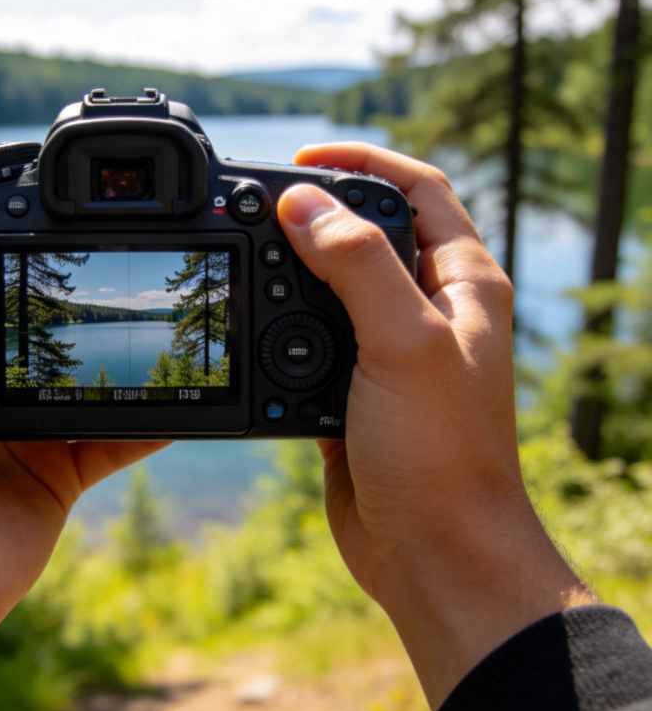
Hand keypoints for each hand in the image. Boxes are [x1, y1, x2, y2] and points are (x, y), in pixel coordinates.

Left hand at [0, 170, 166, 710]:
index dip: (24, 236)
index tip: (70, 206)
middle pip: (52, 317)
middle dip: (91, 292)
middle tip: (144, 255)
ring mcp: (32, 419)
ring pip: (95, 372)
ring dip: (129, 350)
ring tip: (171, 317)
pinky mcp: (65, 465)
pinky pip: (122, 433)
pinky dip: (155, 416)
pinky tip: (188, 389)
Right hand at [277, 143, 592, 708]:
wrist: (431, 554)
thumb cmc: (442, 454)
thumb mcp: (402, 342)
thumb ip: (354, 264)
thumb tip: (301, 204)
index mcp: (462, 284)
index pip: (417, 189)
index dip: (363, 162)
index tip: (303, 157)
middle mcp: (428, 310)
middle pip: (367, 231)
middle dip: (315, 213)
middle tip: (260, 210)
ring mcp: (388, 351)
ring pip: (330, 286)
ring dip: (289, 271)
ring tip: (247, 262)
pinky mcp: (351, 390)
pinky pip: (307, 339)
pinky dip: (278, 328)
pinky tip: (251, 329)